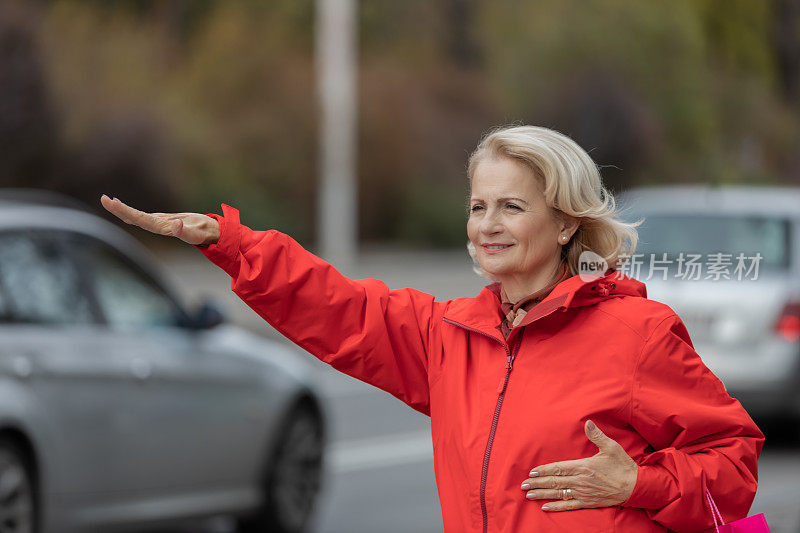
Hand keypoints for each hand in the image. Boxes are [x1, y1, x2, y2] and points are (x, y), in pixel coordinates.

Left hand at [100, 195, 220, 245]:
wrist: (213, 236)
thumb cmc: (207, 234)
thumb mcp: (198, 233)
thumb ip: (187, 232)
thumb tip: (176, 225)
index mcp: (164, 229)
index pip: (140, 219)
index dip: (125, 211)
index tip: (113, 202)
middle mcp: (158, 227)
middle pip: (134, 218)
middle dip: (118, 210)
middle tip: (103, 198)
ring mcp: (159, 224)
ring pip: (136, 217)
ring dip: (121, 210)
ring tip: (108, 200)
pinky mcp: (162, 221)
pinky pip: (141, 216)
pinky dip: (129, 210)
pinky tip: (122, 205)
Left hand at [520, 420, 637, 510]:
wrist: (636, 486)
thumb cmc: (623, 466)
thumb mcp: (611, 447)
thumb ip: (597, 435)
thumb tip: (588, 422)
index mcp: (583, 466)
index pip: (558, 468)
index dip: (544, 470)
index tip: (532, 471)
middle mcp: (580, 481)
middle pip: (554, 482)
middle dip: (537, 483)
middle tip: (523, 484)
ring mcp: (583, 493)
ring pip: (558, 494)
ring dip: (542, 494)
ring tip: (529, 495)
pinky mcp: (588, 502)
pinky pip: (569, 506)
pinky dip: (556, 507)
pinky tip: (545, 507)